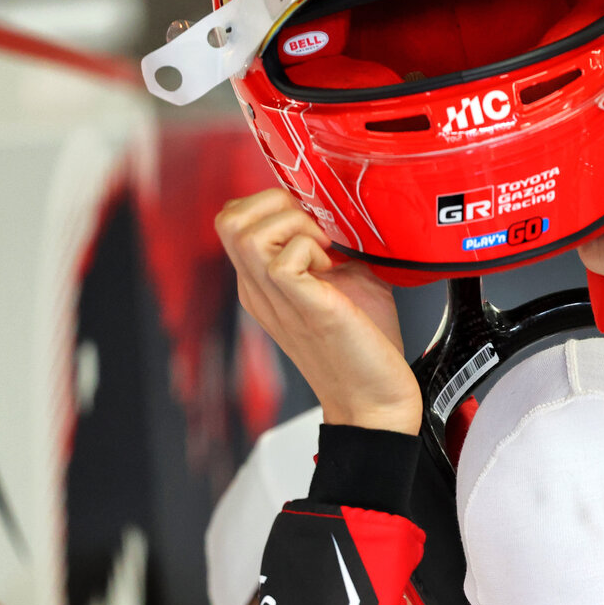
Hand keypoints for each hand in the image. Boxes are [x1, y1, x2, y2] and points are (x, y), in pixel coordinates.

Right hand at [215, 189, 421, 434]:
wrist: (376, 400)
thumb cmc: (364, 347)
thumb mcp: (346, 282)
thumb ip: (332, 249)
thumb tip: (343, 216)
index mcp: (263, 284)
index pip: (234, 220)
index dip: (271, 205)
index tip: (313, 220)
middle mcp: (259, 290)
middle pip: (227, 218)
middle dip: (276, 204)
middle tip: (316, 229)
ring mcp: (275, 300)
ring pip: (244, 232)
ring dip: (292, 224)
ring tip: (324, 248)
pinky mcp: (302, 308)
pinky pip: (281, 259)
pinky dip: (309, 250)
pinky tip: (331, 268)